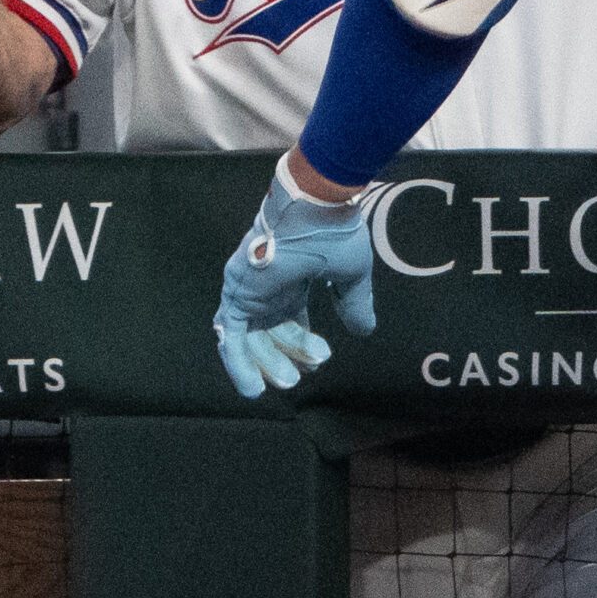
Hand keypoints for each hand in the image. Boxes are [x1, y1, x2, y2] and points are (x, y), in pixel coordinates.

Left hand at [214, 159, 377, 398]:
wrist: (314, 209)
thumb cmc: (332, 232)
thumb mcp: (351, 273)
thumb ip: (354, 303)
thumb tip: (365, 330)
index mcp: (292, 276)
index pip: (289, 316)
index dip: (300, 340)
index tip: (319, 357)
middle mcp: (268, 285)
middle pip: (269, 331)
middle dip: (287, 355)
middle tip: (305, 373)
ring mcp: (250, 291)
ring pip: (250, 338)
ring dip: (267, 364)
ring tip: (290, 381)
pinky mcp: (237, 296)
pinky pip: (231, 338)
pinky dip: (239, 365)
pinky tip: (254, 388)